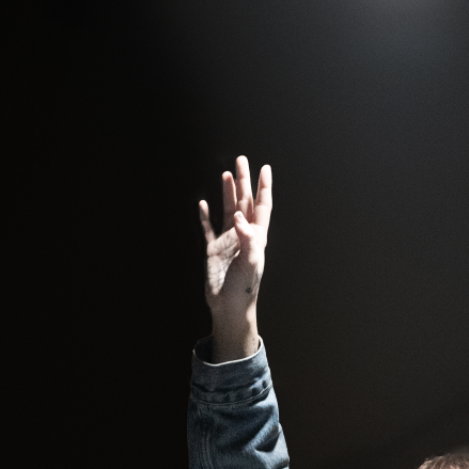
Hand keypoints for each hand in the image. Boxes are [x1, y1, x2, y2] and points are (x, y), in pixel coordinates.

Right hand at [199, 156, 271, 358]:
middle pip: (244, 203)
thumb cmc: (243, 288)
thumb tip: (240, 217)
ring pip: (228, 211)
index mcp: (256, 238)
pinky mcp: (213, 250)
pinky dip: (205, 216)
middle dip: (244, 182)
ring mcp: (227, 242)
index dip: (264, 188)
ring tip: (225, 174)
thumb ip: (248, 238)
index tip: (265, 169)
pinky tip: (203, 204)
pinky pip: (208, 228)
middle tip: (241, 160)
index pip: (262, 207)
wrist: (229, 307)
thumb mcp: (251, 262)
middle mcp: (242, 236)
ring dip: (227, 193)